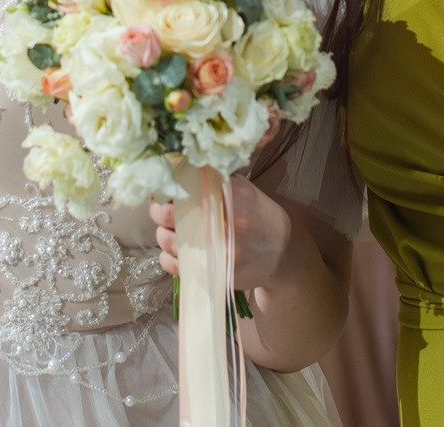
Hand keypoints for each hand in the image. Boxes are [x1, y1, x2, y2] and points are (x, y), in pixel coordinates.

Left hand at [149, 176, 293, 291]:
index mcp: (234, 198)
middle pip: (173, 217)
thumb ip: (216, 181)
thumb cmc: (260, 217)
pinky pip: (179, 268)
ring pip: (172, 244)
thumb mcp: (245, 190)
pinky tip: (172, 253)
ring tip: (168, 232)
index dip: (169, 192)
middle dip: (160, 213)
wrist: (283, 254)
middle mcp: (227, 225)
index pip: (187, 191)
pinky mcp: (216, 274)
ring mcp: (221, 253)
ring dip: (163, 236)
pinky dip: (169, 260)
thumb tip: (181, 169)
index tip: (163, 192)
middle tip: (160, 211)